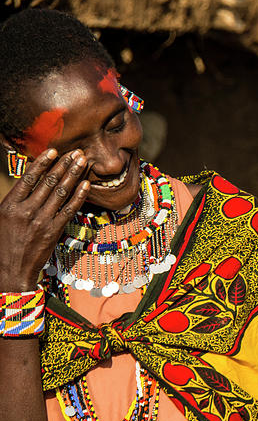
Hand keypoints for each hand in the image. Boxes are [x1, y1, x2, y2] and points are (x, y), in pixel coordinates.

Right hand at [0, 149, 89, 291]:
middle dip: (64, 165)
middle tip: (76, 152)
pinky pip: (70, 209)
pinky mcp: (54, 231)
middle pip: (49, 182)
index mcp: (9, 205)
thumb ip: (15, 201)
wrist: (11, 270)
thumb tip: (28, 182)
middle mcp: (26, 211)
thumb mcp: (2, 218)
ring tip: (82, 161)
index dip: (42, 163)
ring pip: (61, 193)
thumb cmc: (4, 243)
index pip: (28, 178)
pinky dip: (79, 195)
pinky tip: (86, 184)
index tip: (53, 151)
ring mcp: (42, 221)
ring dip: (73, 175)